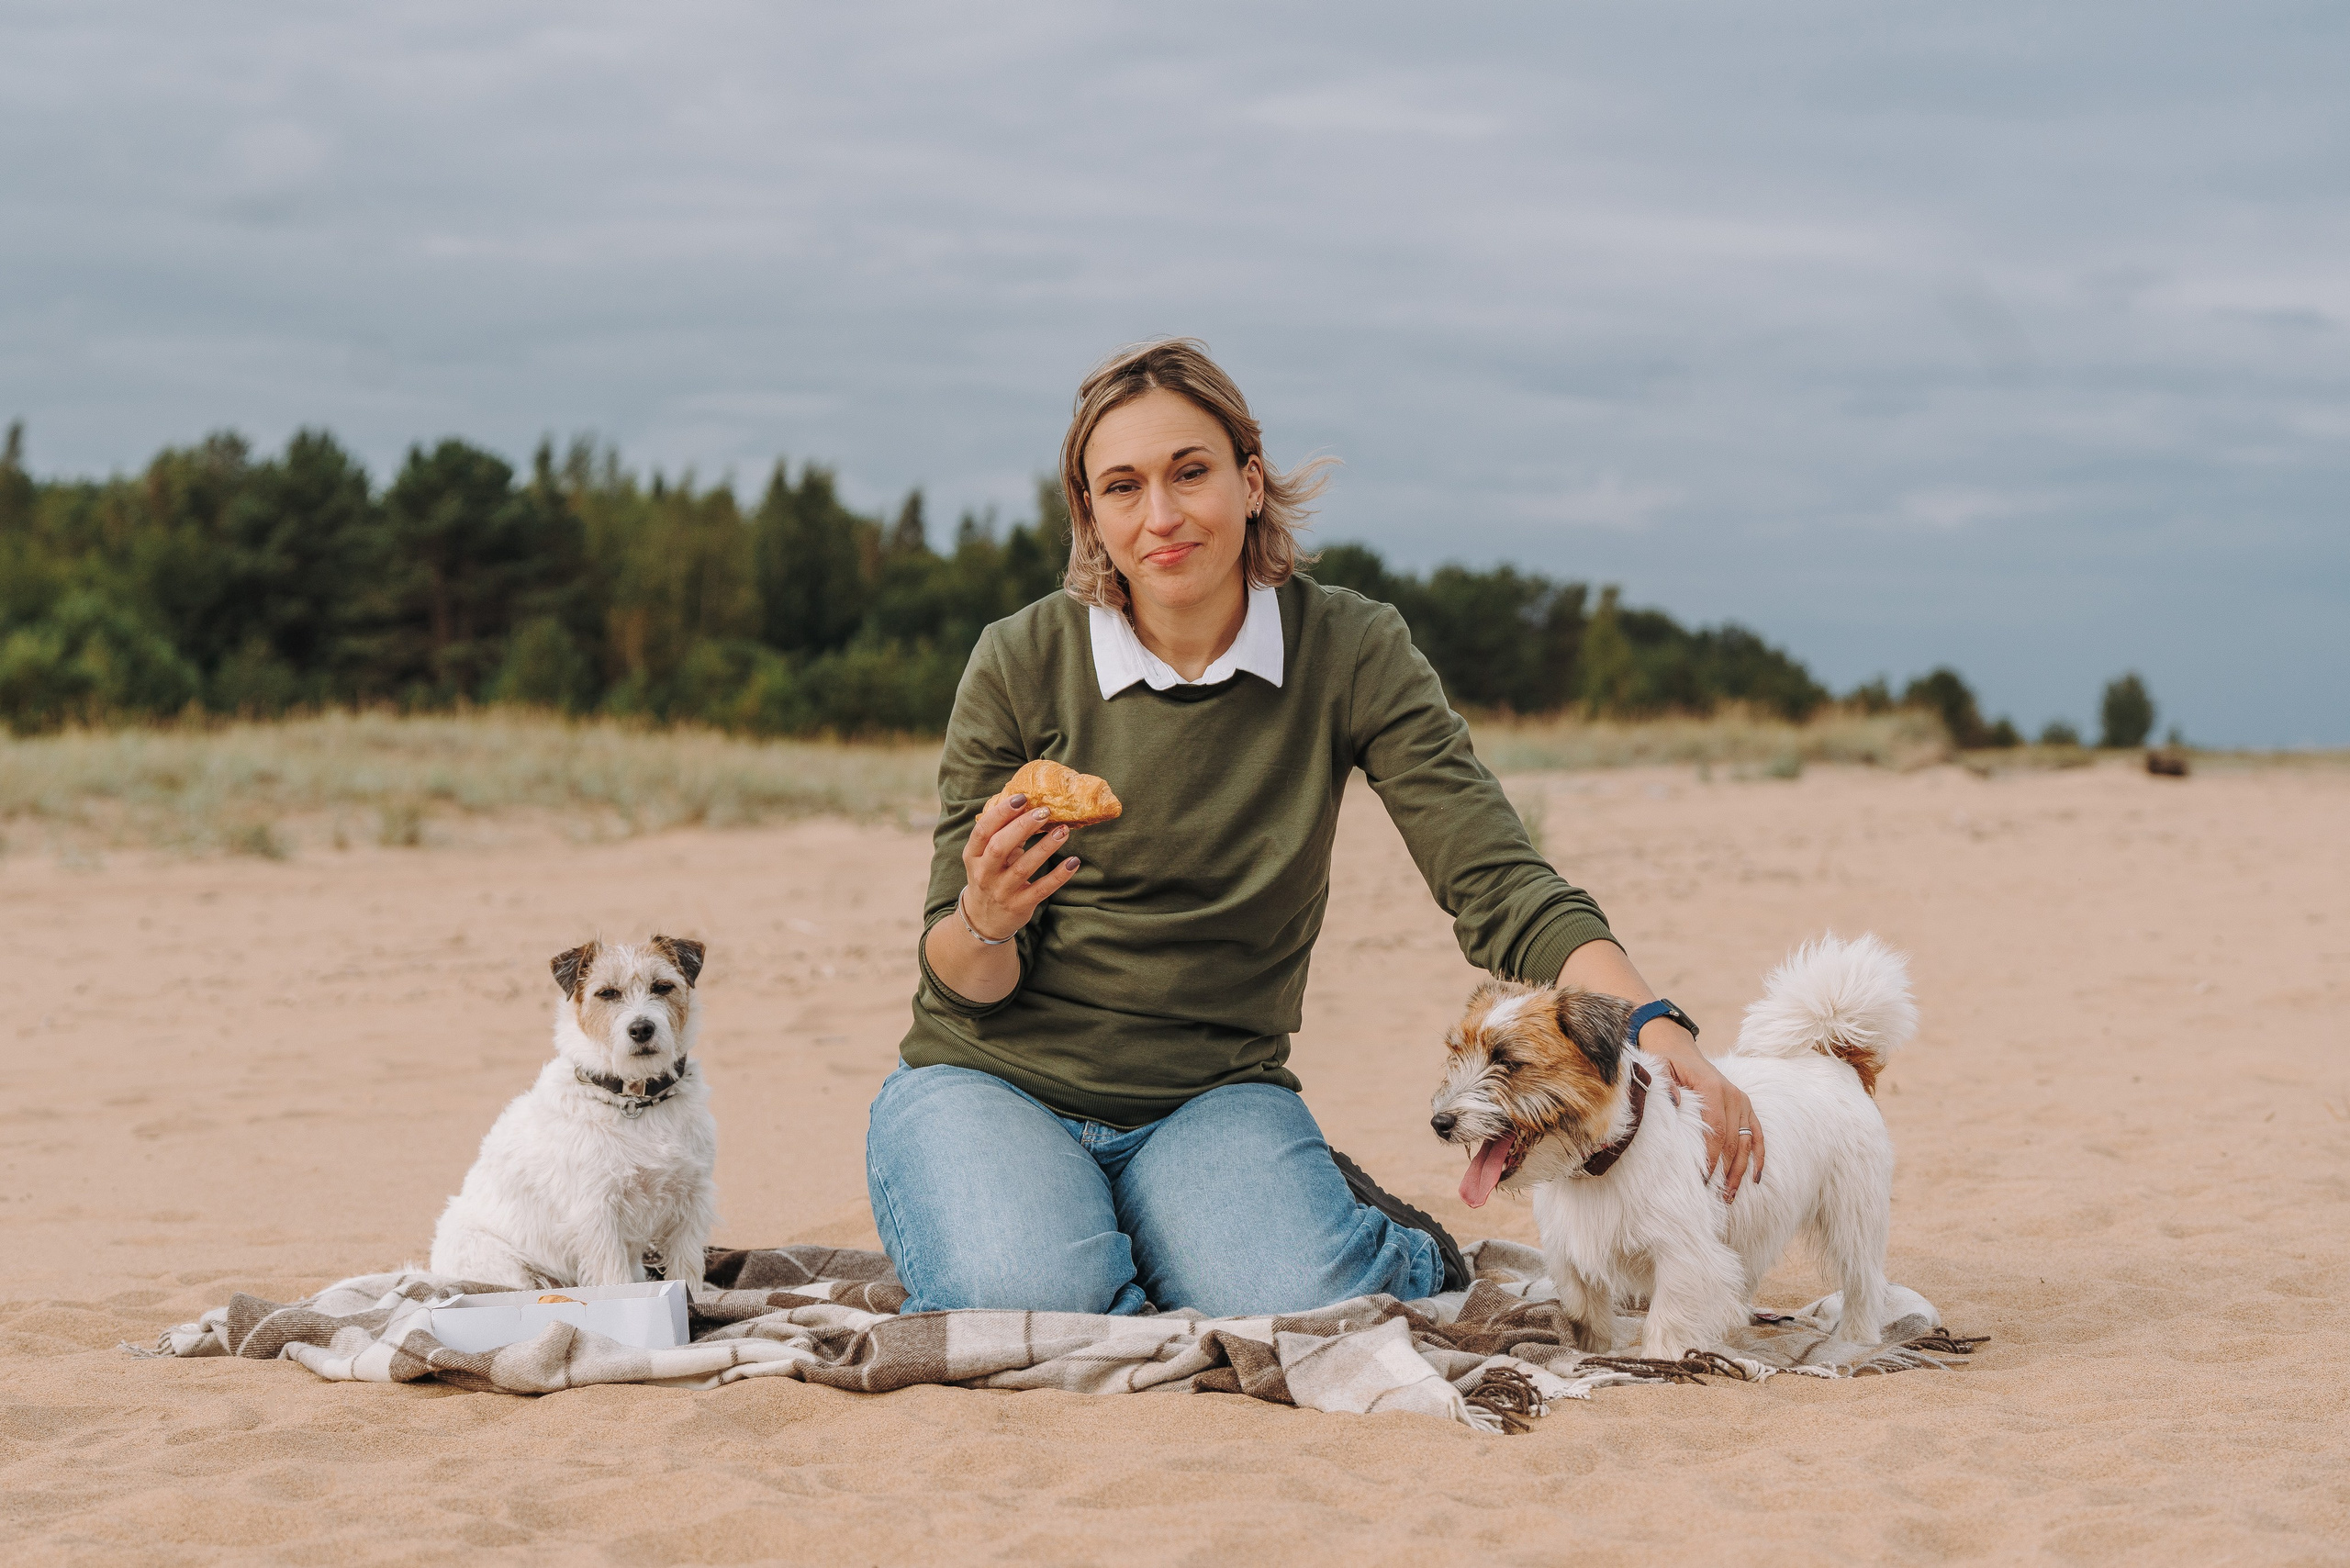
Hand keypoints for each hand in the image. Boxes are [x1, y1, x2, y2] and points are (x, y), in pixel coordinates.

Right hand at [958, 791, 1082, 940]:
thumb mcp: (985, 857)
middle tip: (1044, 811)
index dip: (1000, 813)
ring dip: (1045, 847)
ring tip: (1063, 831)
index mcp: (973, 856)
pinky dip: (1059, 875)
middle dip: (1022, 826)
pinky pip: (1042, 889)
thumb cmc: (989, 877)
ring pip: (1023, 867)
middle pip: (1000, 846)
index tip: (1021, 798)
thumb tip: (1030, 807)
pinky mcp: (1020, 905)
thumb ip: (1002, 835)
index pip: (982, 831)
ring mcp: (1002, 891)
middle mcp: (984, 873)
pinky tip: (1073, 862)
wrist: (983, 920)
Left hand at [1639, 1021, 1763, 1201]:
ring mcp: (1742, 1102)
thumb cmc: (1667, 1063)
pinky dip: (1758, 1156)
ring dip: (1740, 1171)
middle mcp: (1733, 1096)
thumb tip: (1675, 1102)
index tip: (1703, 1180)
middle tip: (1716, 1197)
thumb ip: (1666, 1084)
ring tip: (1729, 1195)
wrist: (1680, 1049)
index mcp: (1713, 1088)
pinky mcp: (1746, 1107)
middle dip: (1725, 1171)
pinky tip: (1755, 1178)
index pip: (1716, 1130)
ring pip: (1746, 1143)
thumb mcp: (1659, 1068)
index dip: (1711, 1157)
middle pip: (1732, 1142)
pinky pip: (1757, 1135)